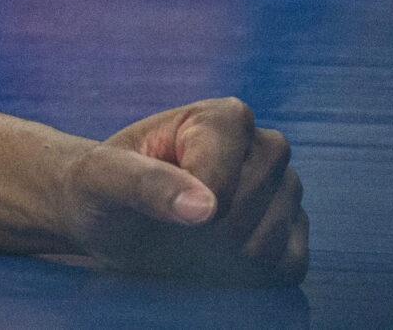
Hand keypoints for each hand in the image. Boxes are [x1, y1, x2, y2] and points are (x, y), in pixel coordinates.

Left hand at [58, 97, 306, 285]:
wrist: (110, 219)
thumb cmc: (101, 189)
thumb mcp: (101, 179)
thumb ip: (143, 182)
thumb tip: (205, 207)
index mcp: (222, 119)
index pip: (223, 175)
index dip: (187, 202)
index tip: (155, 202)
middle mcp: (263, 147)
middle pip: (253, 206)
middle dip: (205, 229)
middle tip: (170, 222)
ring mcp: (284, 190)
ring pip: (271, 241)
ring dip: (223, 255)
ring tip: (189, 237)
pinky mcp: (292, 232)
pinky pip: (291, 264)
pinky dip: (251, 274)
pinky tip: (217, 257)